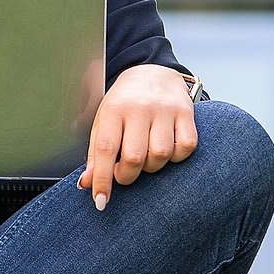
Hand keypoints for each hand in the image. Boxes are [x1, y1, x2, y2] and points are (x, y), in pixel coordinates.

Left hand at [79, 64, 198, 210]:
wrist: (152, 72)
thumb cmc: (124, 102)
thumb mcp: (104, 121)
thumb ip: (96, 154)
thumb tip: (87, 184)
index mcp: (114, 109)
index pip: (106, 149)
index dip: (102, 179)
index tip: (100, 202)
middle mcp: (140, 108)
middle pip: (135, 157)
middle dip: (127, 176)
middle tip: (124, 172)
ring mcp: (165, 109)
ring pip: (161, 155)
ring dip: (152, 167)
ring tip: (145, 157)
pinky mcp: (186, 113)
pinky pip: (185, 147)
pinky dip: (176, 157)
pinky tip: (167, 149)